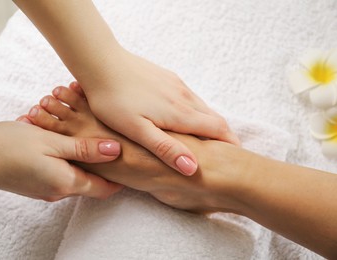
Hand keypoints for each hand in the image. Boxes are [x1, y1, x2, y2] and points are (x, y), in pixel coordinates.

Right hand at [0, 122, 122, 200]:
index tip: (132, 164)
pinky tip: (65, 140)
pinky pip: (59, 171)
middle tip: (113, 144)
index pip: (103, 188)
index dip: (119, 179)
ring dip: (83, 157)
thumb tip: (116, 151)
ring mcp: (45, 188)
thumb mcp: (53, 143)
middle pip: (90, 181)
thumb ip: (85, 149)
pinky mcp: (35, 182)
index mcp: (66, 183)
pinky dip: (67, 158)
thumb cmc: (11, 147)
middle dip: (102, 165)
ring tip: (90, 136)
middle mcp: (58, 191)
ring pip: (74, 174)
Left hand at [80, 49, 239, 175]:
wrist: (101, 63)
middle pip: (213, 117)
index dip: (230, 143)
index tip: (236, 156)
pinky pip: (188, 96)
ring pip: (201, 106)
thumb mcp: (137, 130)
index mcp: (180, 113)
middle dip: (222, 134)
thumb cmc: (114, 100)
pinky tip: (182, 116)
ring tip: (205, 137)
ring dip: (208, 122)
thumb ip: (165, 148)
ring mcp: (176, 84)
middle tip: (223, 151)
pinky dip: (194, 110)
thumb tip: (193, 168)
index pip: (217, 128)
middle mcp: (184, 97)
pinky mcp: (167, 77)